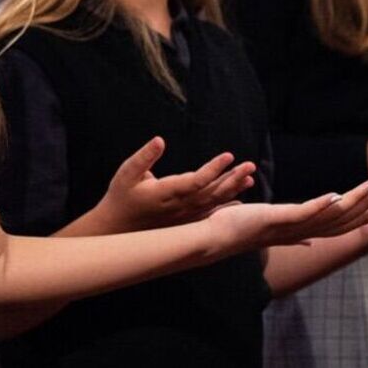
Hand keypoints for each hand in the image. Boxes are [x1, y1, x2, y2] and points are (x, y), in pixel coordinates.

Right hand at [93, 137, 256, 230]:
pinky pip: (209, 213)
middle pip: (211, 192)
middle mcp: (178, 206)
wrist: (116, 228)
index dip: (213, 168)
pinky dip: (225, 206)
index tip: (229, 155)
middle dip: (232, 178)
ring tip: (250, 178)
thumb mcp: (126, 173)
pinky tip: (238, 199)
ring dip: (232, 190)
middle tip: (250, 165)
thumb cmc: (120, 197)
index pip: (196, 181)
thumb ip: (144, 157)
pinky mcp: (183, 220)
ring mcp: (182, 216)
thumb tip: (159, 140)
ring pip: (213, 203)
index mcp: (166, 193)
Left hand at [210, 180, 367, 251]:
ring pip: (327, 215)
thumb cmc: (236, 232)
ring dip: (351, 201)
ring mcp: (288, 227)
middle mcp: (298, 232)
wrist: (211, 239)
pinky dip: (320, 204)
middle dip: (365, 206)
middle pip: (340, 221)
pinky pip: (302, 213)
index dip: (360, 218)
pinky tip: (335, 195)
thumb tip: (308, 242)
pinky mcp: (274, 220)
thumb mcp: (270, 230)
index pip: (336, 227)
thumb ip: (292, 232)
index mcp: (298, 233)